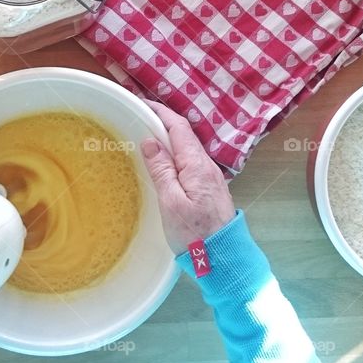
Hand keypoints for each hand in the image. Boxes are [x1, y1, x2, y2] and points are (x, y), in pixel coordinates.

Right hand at [141, 100, 235, 253]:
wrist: (224, 259)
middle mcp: (206, 166)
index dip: (160, 111)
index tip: (140, 103)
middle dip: (162, 122)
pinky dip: (173, 155)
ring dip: (167, 139)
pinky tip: (162, 163)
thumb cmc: (196, 235)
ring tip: (145, 137)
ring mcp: (210, 178)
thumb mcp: (171, 203)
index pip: (179, 127)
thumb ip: (162, 170)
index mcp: (196, 165)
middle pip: (183, 135)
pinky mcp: (209, 190)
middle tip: (138, 117)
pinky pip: (188, 163)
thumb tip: (151, 141)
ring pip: (186, 149)